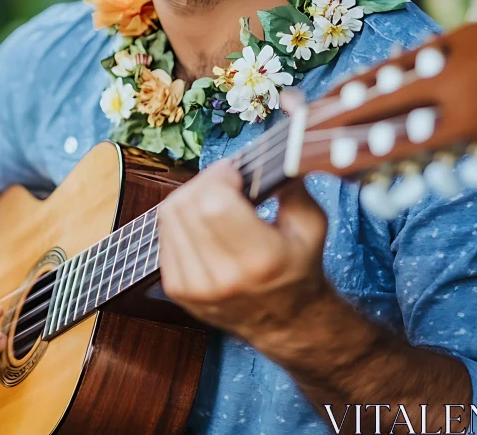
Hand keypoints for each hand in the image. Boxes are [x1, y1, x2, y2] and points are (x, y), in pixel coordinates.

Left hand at [157, 157, 329, 350]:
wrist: (286, 322)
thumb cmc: (299, 270)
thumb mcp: (312, 226)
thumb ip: (293, 187)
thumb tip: (276, 154)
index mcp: (260, 259)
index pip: (214, 203)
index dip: (219, 176)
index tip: (236, 173)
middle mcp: (223, 276)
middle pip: (187, 204)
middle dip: (205, 181)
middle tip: (225, 182)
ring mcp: (195, 286)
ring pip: (169, 215)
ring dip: (190, 196)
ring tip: (215, 199)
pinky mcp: (178, 289)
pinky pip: (164, 233)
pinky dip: (181, 218)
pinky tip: (203, 221)